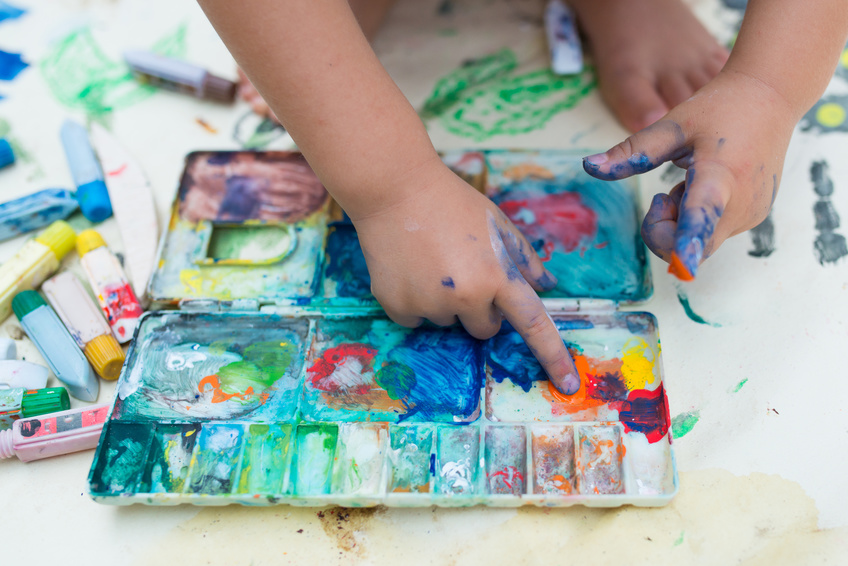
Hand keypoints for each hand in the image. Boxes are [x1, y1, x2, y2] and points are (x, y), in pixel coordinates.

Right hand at [351, 162, 580, 393]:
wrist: (394, 189)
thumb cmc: (452, 203)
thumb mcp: (497, 224)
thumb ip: (524, 258)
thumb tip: (546, 285)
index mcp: (498, 276)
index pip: (534, 324)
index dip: (553, 356)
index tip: (569, 385)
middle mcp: (466, 296)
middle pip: (484, 328)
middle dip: (479, 308)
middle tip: (461, 270)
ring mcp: (429, 303)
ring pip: (447, 322)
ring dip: (443, 301)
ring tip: (430, 261)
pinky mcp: (397, 306)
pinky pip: (415, 320)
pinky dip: (414, 301)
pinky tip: (408, 269)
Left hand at [582, 69, 796, 278]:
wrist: (770, 97)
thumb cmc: (719, 109)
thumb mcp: (671, 126)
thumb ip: (631, 152)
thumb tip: (588, 166)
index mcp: (720, 174)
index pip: (702, 214)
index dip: (689, 242)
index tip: (684, 265)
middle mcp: (742, 202)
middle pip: (692, 246)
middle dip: (664, 228)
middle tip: (666, 192)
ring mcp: (752, 214)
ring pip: (701, 241)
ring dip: (681, 219)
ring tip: (692, 178)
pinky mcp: (754, 217)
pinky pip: (714, 231)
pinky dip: (698, 216)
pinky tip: (709, 182)